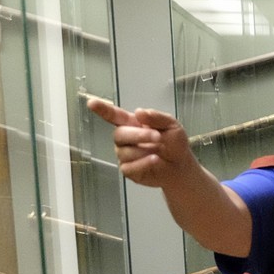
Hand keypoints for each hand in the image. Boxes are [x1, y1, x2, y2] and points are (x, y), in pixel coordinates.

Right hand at [87, 97, 203, 190]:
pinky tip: (155, 160)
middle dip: (138, 135)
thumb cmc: (174, 144)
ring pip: (124, 152)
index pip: (113, 115)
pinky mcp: (129, 170)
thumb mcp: (172, 126)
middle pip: (119, 134)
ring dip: (144, 150)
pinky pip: (129, 167)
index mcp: (132, 124)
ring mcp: (125, 155)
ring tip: (159, 151)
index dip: (102, 109)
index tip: (91, 103)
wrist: (182, 167)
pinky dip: (143, 163)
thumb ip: (157, 117)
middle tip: (157, 136)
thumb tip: (139, 112)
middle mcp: (125, 139)